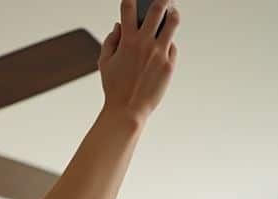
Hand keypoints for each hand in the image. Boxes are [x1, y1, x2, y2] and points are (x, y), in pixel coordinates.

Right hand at [98, 0, 180, 122]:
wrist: (128, 110)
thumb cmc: (114, 87)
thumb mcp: (104, 62)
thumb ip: (110, 41)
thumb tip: (118, 26)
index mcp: (127, 40)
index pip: (128, 8)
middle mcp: (145, 43)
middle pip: (157, 8)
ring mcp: (159, 53)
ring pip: (172, 23)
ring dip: (173, 13)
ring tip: (173, 11)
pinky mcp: (169, 64)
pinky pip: (171, 47)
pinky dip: (167, 45)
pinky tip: (163, 47)